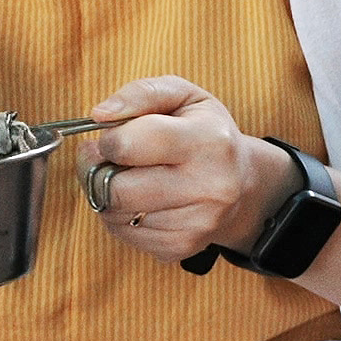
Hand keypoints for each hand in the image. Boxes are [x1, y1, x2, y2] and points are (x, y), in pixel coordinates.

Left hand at [81, 75, 295, 267]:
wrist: (242, 182)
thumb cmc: (205, 131)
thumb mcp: (182, 96)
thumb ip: (140, 93)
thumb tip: (100, 115)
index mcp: (210, 141)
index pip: (128, 145)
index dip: (108, 140)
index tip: (112, 137)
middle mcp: (209, 186)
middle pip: (115, 189)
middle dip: (98, 171)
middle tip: (106, 159)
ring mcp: (197, 223)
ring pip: (114, 214)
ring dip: (109, 194)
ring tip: (130, 177)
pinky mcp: (182, 246)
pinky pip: (123, 235)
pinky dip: (121, 216)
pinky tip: (141, 200)